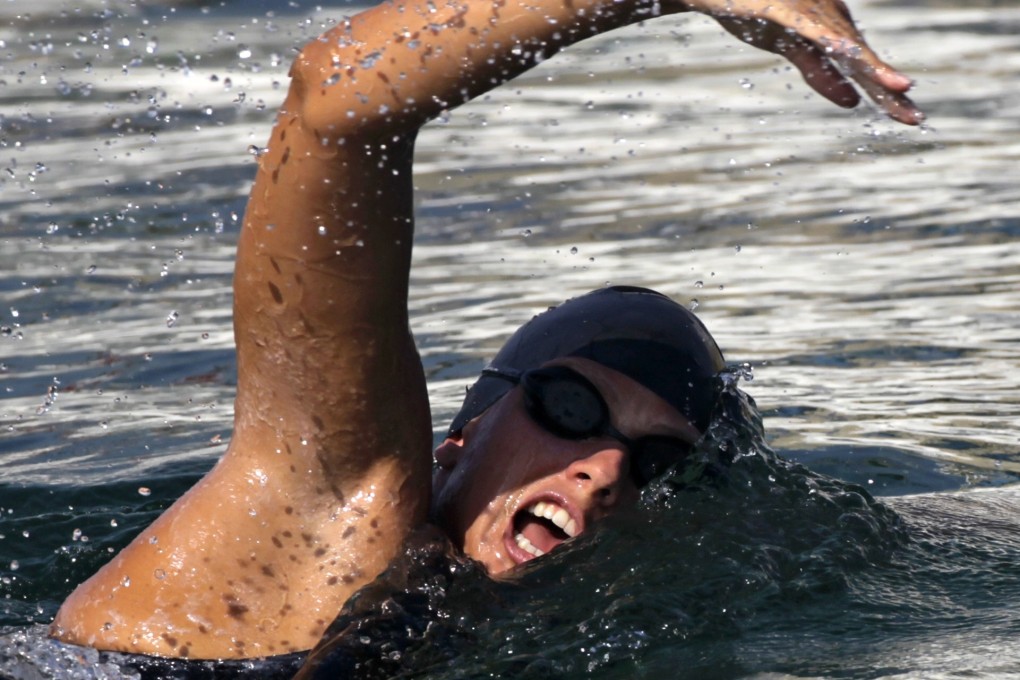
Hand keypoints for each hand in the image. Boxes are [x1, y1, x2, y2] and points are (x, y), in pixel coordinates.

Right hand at [678, 0, 921, 124]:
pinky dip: (829, 40)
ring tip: (899, 88)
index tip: (913, 119)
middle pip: (863, 62)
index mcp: (836, 34)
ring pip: (846, 46)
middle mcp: (832, 23)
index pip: (866, 70)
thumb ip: (822, 74)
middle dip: (889, 90)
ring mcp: (811, 15)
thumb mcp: (795, 48)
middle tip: (914, 120)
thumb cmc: (763, 9)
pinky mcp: (785, 10)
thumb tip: (853, 102)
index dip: (889, 94)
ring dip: (871, 67)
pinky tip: (844, 51)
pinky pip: (810, 27)